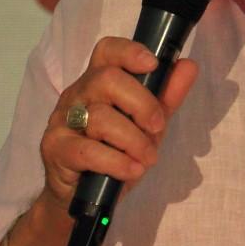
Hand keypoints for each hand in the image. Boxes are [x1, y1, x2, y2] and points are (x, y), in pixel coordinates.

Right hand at [38, 36, 198, 208]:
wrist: (79, 194)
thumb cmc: (113, 153)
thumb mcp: (146, 126)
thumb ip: (165, 98)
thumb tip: (189, 66)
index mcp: (97, 82)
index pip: (107, 51)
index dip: (129, 51)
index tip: (153, 64)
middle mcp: (77, 94)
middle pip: (106, 79)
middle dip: (141, 103)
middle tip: (157, 127)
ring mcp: (63, 120)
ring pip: (100, 117)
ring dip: (133, 141)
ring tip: (146, 159)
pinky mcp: (55, 148)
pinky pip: (87, 150)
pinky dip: (117, 162)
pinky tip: (131, 170)